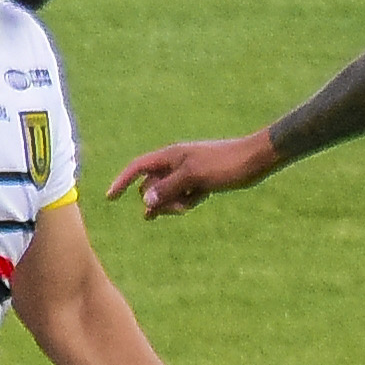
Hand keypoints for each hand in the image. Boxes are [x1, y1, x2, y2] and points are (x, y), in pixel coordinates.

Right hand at [107, 132, 278, 217]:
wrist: (255, 160)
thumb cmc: (225, 164)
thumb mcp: (194, 177)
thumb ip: (168, 188)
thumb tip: (144, 200)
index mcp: (170, 156)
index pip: (137, 167)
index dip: (122, 181)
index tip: (109, 198)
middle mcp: (175, 163)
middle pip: (152, 185)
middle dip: (159, 201)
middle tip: (178, 208)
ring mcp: (188, 172)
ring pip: (168, 193)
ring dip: (174, 204)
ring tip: (189, 206)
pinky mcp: (201, 181)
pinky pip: (185, 195)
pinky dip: (189, 200)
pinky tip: (203, 198)